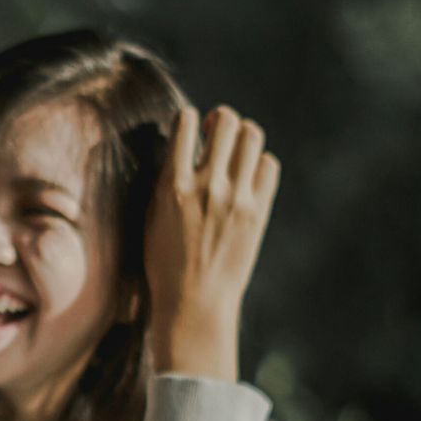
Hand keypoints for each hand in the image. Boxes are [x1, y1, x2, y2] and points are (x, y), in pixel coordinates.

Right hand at [143, 105, 280, 380]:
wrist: (195, 302)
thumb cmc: (165, 263)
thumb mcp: (152, 218)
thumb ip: (167, 181)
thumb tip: (182, 150)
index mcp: (173, 185)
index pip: (185, 123)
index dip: (189, 118)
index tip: (190, 125)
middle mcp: (207, 185)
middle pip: (226, 122)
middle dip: (221, 119)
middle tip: (217, 131)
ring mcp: (236, 198)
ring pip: (252, 137)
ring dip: (243, 135)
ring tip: (235, 148)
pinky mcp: (258, 211)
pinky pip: (269, 166)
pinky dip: (260, 163)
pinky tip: (248, 175)